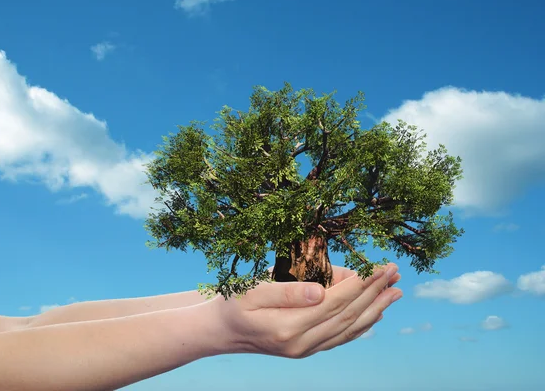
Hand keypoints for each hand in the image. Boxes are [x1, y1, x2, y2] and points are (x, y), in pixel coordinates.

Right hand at [211, 263, 401, 358]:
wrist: (221, 332)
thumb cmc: (233, 304)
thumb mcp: (252, 290)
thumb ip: (287, 291)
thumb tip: (322, 291)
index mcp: (289, 327)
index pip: (336, 302)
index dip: (361, 284)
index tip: (379, 267)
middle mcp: (302, 344)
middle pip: (348, 316)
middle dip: (375, 293)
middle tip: (395, 273)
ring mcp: (306, 350)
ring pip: (349, 329)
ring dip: (376, 309)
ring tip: (395, 292)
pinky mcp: (307, 350)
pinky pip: (341, 338)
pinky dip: (361, 325)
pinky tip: (375, 315)